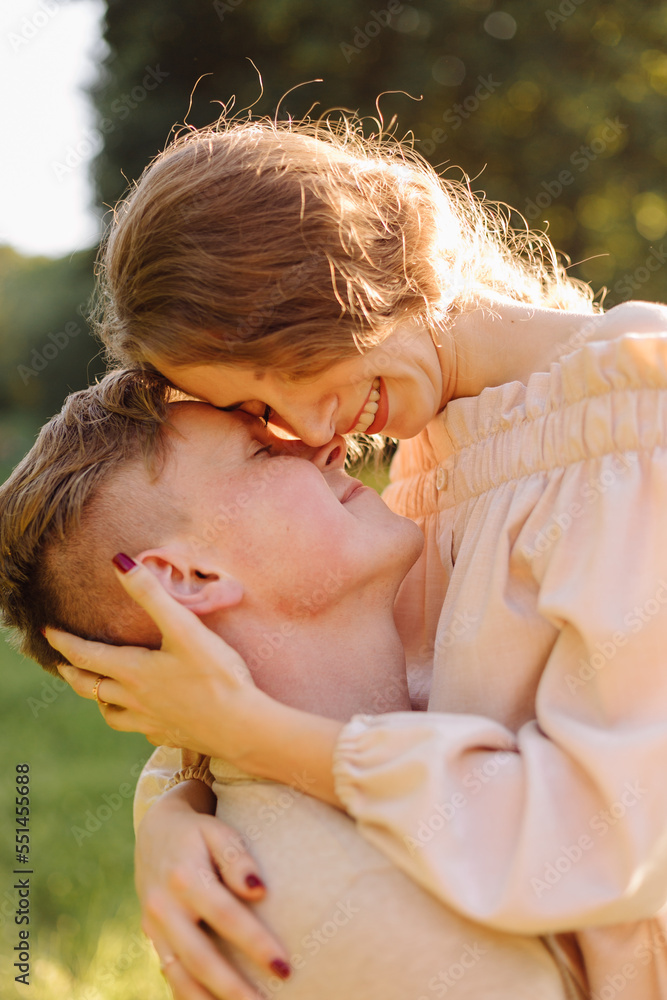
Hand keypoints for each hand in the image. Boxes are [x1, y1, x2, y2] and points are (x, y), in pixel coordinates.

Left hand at [45, 557, 262, 760]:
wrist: (241, 726)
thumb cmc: (216, 675)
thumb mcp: (184, 629)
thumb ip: (151, 595)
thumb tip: (119, 562)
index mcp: (134, 671)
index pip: (86, 655)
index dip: (64, 642)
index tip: (49, 631)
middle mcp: (135, 699)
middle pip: (90, 687)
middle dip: (72, 672)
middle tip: (62, 663)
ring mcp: (151, 721)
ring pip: (110, 713)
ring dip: (97, 700)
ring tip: (97, 691)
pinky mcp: (170, 735)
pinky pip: (140, 729)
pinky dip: (132, 720)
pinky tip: (142, 716)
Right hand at [138, 780, 289, 999]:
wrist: (155, 831)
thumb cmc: (198, 832)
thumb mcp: (218, 831)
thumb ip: (238, 858)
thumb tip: (258, 890)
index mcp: (185, 877)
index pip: (225, 916)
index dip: (254, 943)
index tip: (284, 966)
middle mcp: (164, 907)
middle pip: (200, 957)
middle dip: (234, 987)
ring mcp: (154, 926)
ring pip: (180, 975)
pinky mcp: (151, 937)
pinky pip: (170, 974)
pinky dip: (190, 996)